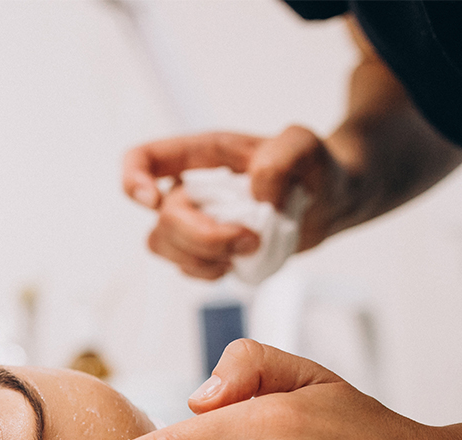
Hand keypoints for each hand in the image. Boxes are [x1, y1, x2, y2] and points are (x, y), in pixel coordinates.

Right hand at [121, 128, 351, 278]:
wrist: (327, 204)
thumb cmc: (311, 168)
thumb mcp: (306, 146)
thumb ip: (283, 157)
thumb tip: (255, 193)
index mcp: (201, 155)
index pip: (144, 159)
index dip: (134, 180)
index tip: (153, 201)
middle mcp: (189, 189)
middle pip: (162, 219)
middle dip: (203, 237)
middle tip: (248, 238)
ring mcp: (192, 223)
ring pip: (164, 247)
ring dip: (205, 257)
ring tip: (247, 249)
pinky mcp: (202, 252)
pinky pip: (186, 269)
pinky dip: (212, 271)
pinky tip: (240, 261)